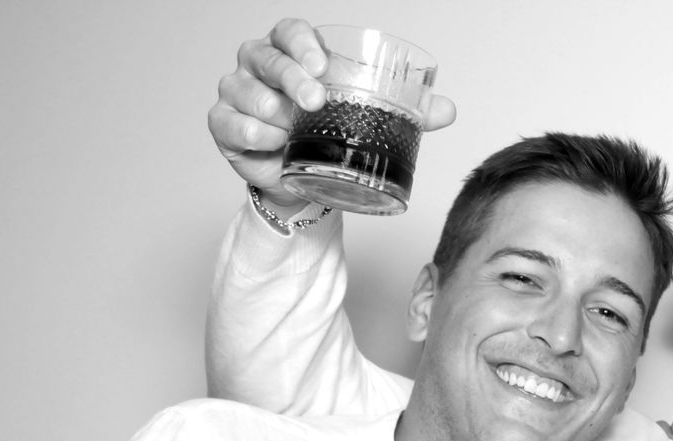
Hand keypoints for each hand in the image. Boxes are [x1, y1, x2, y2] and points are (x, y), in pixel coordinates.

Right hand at [207, 19, 456, 202]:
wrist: (304, 177)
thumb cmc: (330, 133)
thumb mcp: (366, 119)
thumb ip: (406, 113)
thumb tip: (447, 109)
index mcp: (293, 54)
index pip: (290, 32)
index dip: (302, 43)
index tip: (321, 65)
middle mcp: (261, 66)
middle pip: (267, 57)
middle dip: (290, 76)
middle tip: (313, 100)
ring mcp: (239, 92)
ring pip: (243, 88)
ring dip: (266, 106)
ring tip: (287, 124)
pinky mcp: (224, 123)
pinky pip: (226, 121)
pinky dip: (248, 131)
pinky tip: (269, 141)